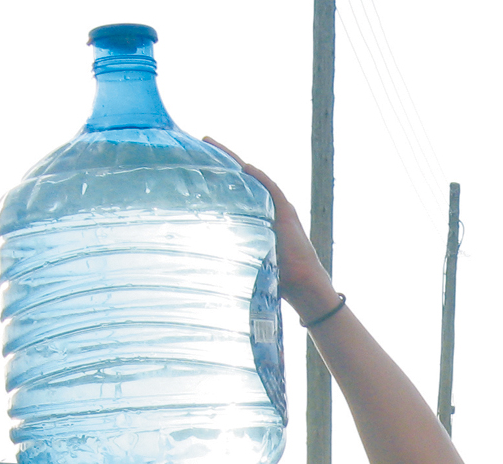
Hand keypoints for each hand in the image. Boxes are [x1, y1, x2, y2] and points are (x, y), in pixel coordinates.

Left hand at [202, 138, 339, 317]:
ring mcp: (278, 207)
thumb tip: (202, 252)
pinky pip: (272, 190)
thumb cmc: (277, 275)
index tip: (199, 157)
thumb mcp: (248, 257)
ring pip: (254, 177)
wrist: (302, 283)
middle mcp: (266, 206)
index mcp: (255, 214)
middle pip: (242, 176)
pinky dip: (260, 178)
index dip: (219, 172)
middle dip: (223, 158)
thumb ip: (232, 247)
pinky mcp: (287, 213)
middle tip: (203, 140)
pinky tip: (246, 167)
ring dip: (237, 162)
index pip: (234, 187)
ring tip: (216, 147)